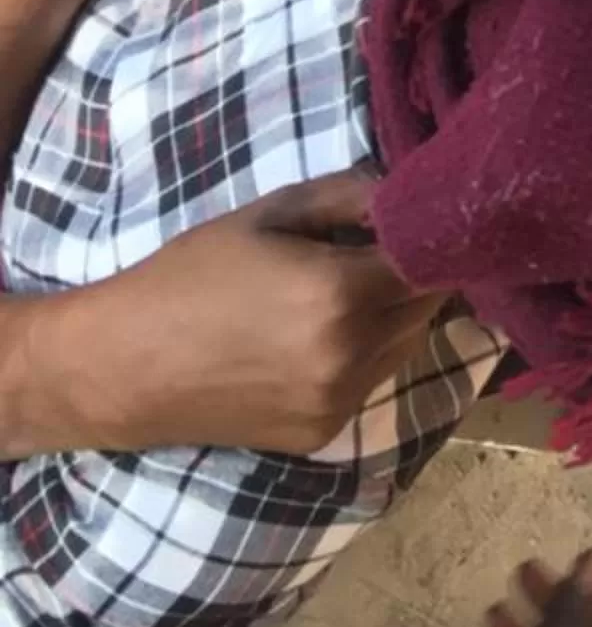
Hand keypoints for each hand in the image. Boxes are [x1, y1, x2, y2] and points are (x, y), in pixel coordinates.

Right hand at [16, 170, 445, 456]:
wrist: (124, 366)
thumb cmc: (192, 275)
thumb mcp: (272, 213)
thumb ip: (351, 196)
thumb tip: (407, 192)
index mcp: (341, 296)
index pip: (433, 263)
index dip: (432, 238)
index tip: (420, 219)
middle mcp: (351, 356)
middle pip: (428, 307)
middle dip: (418, 274)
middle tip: (383, 249)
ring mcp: (339, 403)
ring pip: (407, 345)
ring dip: (397, 315)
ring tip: (350, 290)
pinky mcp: (323, 434)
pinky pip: (374, 380)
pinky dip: (369, 353)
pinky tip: (323, 334)